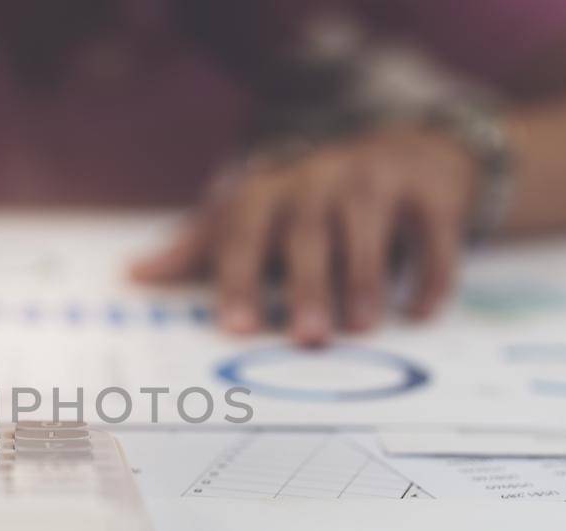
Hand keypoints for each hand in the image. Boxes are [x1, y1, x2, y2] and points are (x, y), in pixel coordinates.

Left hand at [131, 127, 477, 344]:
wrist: (406, 154)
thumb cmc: (310, 204)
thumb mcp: (253, 217)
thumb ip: (198, 249)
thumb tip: (133, 274)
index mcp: (270, 191)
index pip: (245, 231)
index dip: (239, 277)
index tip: (235, 328)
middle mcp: (319, 179)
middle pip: (307, 233)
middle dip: (306, 286)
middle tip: (307, 340)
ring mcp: (376, 180)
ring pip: (367, 229)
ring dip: (365, 279)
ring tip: (361, 329)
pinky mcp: (431, 192)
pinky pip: (432, 233)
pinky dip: (430, 274)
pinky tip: (421, 314)